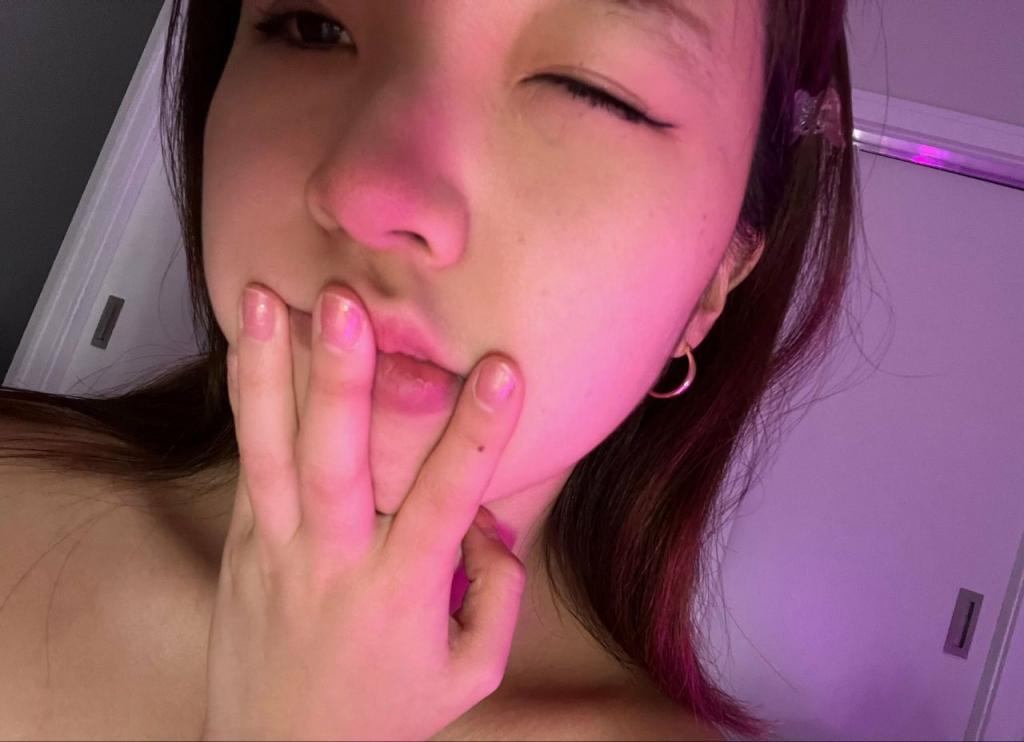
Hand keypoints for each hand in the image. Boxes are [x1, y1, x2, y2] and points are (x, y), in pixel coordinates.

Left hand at [201, 283, 525, 740]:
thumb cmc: (384, 715)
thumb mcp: (469, 672)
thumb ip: (497, 594)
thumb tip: (488, 522)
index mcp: (401, 591)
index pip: (446, 500)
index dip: (479, 433)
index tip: (503, 370)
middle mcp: (333, 562)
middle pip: (335, 462)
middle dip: (342, 378)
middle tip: (347, 307)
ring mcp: (277, 551)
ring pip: (270, 452)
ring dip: (268, 372)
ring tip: (261, 299)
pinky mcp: (242, 548)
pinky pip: (246, 466)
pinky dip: (248, 402)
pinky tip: (248, 347)